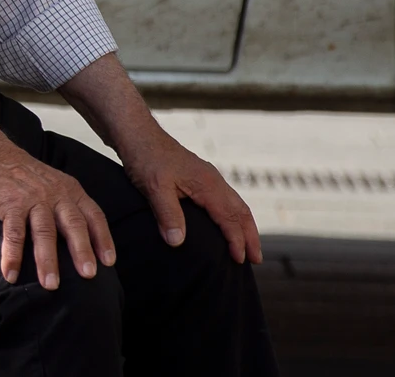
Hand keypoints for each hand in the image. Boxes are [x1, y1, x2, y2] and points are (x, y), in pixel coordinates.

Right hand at [0, 146, 115, 289]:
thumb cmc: (22, 174)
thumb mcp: (53, 183)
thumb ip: (67, 205)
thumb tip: (82, 239)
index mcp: (69, 190)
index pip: (93, 215)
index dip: (102, 239)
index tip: (108, 262)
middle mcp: (54, 194)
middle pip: (72, 225)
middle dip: (82, 251)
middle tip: (88, 275)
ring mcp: (31, 199)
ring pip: (44, 232)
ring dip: (47, 260)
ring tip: (50, 285)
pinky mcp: (9, 204)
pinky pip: (13, 233)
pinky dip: (12, 256)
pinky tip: (11, 274)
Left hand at [120, 133, 261, 263]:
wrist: (137, 134)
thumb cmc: (145, 158)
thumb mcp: (154, 188)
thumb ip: (167, 214)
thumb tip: (177, 242)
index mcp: (207, 184)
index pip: (230, 218)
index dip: (236, 240)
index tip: (239, 260)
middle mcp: (214, 180)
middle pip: (241, 211)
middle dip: (251, 236)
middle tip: (256, 260)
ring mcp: (208, 177)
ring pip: (236, 204)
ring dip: (245, 226)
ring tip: (248, 246)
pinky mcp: (200, 177)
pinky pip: (225, 199)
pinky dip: (233, 215)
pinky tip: (226, 223)